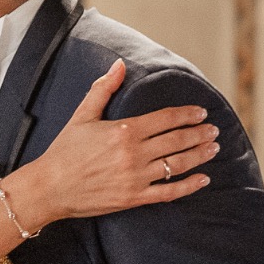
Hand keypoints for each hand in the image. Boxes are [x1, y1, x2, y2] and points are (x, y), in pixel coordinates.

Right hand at [14, 60, 218, 228]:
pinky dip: (189, 186)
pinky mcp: (134, 198)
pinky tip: (203, 180)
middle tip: (214, 130)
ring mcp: (136, 178)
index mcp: (124, 130)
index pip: (165, 119)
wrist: (49, 187)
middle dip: (199, 134)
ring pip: (177, 164)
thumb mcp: (82, 115)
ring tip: (213, 148)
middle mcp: (134, 154)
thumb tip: (119, 65)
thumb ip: (103, 89)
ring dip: (199, 155)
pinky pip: (168, 193)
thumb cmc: (64, 150)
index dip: (187, 114)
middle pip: (177, 140)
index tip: (201, 112)